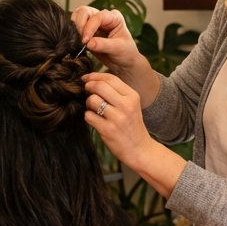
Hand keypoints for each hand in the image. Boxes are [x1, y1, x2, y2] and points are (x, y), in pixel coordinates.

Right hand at [70, 5, 139, 74]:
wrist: (124, 63)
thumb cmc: (126, 53)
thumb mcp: (118, 49)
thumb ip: (103, 45)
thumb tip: (88, 43)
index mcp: (114, 17)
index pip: (98, 16)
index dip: (89, 27)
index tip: (86, 41)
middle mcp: (102, 17)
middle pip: (84, 12)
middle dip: (80, 25)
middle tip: (81, 41)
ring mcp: (93, 23)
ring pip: (77, 17)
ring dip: (75, 28)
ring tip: (79, 42)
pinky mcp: (86, 31)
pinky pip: (75, 28)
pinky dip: (73, 34)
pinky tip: (77, 44)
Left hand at [83, 71, 187, 198]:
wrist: (140, 150)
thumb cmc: (132, 126)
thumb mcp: (131, 105)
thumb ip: (117, 93)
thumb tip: (93, 80)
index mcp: (132, 96)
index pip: (110, 78)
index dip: (95, 76)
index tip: (86, 78)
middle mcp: (126, 105)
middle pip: (99, 86)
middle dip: (89, 86)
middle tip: (86, 90)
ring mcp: (117, 118)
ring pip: (92, 100)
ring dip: (88, 103)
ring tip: (93, 109)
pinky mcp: (107, 130)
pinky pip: (89, 116)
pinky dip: (88, 117)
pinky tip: (95, 120)